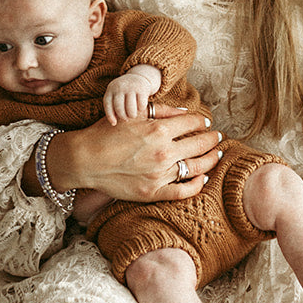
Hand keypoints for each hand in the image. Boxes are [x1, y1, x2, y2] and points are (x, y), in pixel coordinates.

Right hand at [49, 106, 222, 201]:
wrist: (86, 159)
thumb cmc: (107, 132)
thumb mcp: (134, 113)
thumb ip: (162, 110)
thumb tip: (185, 113)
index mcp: (158, 130)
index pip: (191, 123)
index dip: (201, 121)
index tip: (205, 122)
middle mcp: (163, 152)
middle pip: (198, 145)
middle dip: (211, 140)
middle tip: (217, 137)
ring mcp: (159, 174)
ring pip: (195, 168)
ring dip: (210, 160)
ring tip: (216, 155)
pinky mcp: (153, 192)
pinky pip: (182, 191)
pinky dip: (196, 185)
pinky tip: (202, 178)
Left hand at [103, 65, 160, 124]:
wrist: (138, 77)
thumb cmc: (124, 92)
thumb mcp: (116, 95)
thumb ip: (112, 107)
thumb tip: (113, 123)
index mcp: (111, 89)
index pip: (107, 104)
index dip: (110, 116)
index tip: (114, 123)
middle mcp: (120, 87)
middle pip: (119, 108)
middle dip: (123, 117)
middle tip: (126, 119)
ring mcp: (131, 87)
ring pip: (130, 108)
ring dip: (132, 115)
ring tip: (133, 115)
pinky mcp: (142, 88)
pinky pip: (141, 105)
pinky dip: (141, 109)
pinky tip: (140, 107)